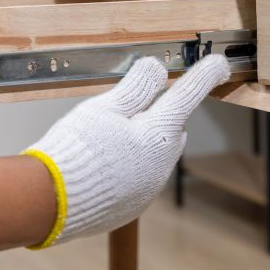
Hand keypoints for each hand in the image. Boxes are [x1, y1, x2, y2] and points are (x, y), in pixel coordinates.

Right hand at [22, 54, 229, 247]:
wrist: (50, 202)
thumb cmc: (76, 150)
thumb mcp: (104, 108)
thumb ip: (136, 88)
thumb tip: (156, 68)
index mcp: (158, 134)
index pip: (187, 95)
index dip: (204, 76)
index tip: (219, 65)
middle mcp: (162, 163)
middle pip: (170, 127)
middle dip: (157, 113)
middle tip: (126, 106)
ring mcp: (149, 187)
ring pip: (156, 152)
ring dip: (141, 141)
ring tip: (103, 139)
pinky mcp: (134, 205)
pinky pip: (141, 175)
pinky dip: (130, 164)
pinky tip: (103, 162)